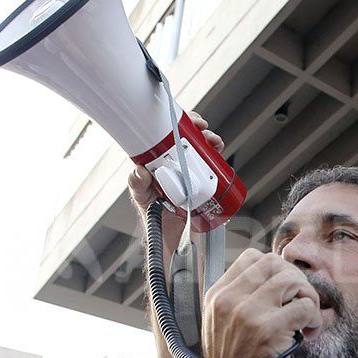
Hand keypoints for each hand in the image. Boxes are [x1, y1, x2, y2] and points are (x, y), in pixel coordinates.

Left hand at [128, 111, 224, 247]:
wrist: (168, 235)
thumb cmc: (152, 214)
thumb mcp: (142, 198)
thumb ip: (137, 185)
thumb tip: (140, 171)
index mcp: (158, 161)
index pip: (168, 134)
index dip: (180, 124)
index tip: (190, 122)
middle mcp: (174, 163)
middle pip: (188, 138)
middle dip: (200, 131)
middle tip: (205, 132)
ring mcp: (188, 172)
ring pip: (201, 150)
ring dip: (211, 142)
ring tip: (216, 144)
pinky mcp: (201, 183)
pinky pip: (211, 168)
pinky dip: (218, 161)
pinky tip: (221, 158)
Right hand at [200, 249, 320, 357]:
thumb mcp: (223, 324)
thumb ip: (242, 298)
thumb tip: (278, 274)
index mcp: (218, 296)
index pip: (253, 257)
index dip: (276, 270)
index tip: (283, 292)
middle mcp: (230, 301)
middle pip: (275, 264)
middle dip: (295, 281)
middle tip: (299, 303)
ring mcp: (249, 315)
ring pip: (292, 280)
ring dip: (307, 298)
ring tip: (305, 319)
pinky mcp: (269, 332)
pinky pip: (305, 307)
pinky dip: (314, 318)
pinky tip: (308, 333)